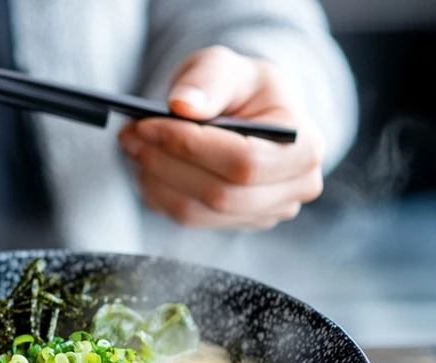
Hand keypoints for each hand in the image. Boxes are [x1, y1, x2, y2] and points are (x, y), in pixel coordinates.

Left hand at [117, 46, 325, 229]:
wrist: (246, 112)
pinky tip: (148, 166)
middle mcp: (296, 187)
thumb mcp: (226, 66)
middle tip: (130, 135)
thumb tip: (182, 105)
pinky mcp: (236, 223)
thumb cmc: (240, 87)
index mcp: (305, 146)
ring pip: (198, 212)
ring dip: (155, 180)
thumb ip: (207, 80)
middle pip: (220, 194)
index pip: (244, 162)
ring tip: (134, 146)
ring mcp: (266, 212)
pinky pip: (188, 219)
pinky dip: (159, 193)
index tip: (147, 124)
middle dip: (166, 164)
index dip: (190, 146)